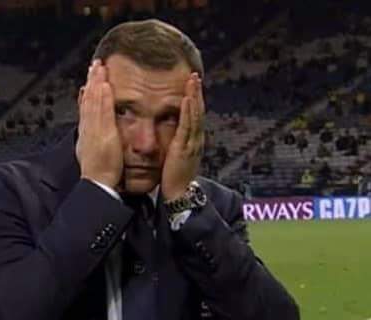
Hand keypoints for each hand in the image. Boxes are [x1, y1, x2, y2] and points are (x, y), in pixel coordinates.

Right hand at [76, 59, 122, 189]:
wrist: (97, 184)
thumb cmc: (99, 174)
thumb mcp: (93, 154)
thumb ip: (95, 143)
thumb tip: (94, 136)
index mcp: (87, 134)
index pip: (86, 108)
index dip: (88, 93)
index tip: (90, 80)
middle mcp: (88, 129)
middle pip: (88, 100)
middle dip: (91, 82)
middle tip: (94, 65)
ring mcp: (94, 129)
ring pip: (93, 102)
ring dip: (96, 83)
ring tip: (99, 68)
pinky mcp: (103, 133)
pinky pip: (102, 111)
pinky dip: (102, 98)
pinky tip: (105, 85)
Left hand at [161, 73, 204, 200]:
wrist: (178, 194)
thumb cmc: (174, 177)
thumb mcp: (177, 156)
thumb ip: (176, 144)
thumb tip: (172, 134)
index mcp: (193, 140)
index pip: (195, 115)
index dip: (195, 99)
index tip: (192, 84)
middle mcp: (196, 139)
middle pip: (198, 111)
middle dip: (197, 93)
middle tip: (195, 75)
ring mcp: (192, 143)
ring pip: (195, 115)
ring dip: (194, 96)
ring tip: (193, 80)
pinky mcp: (184, 148)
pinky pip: (187, 127)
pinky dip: (188, 112)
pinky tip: (187, 99)